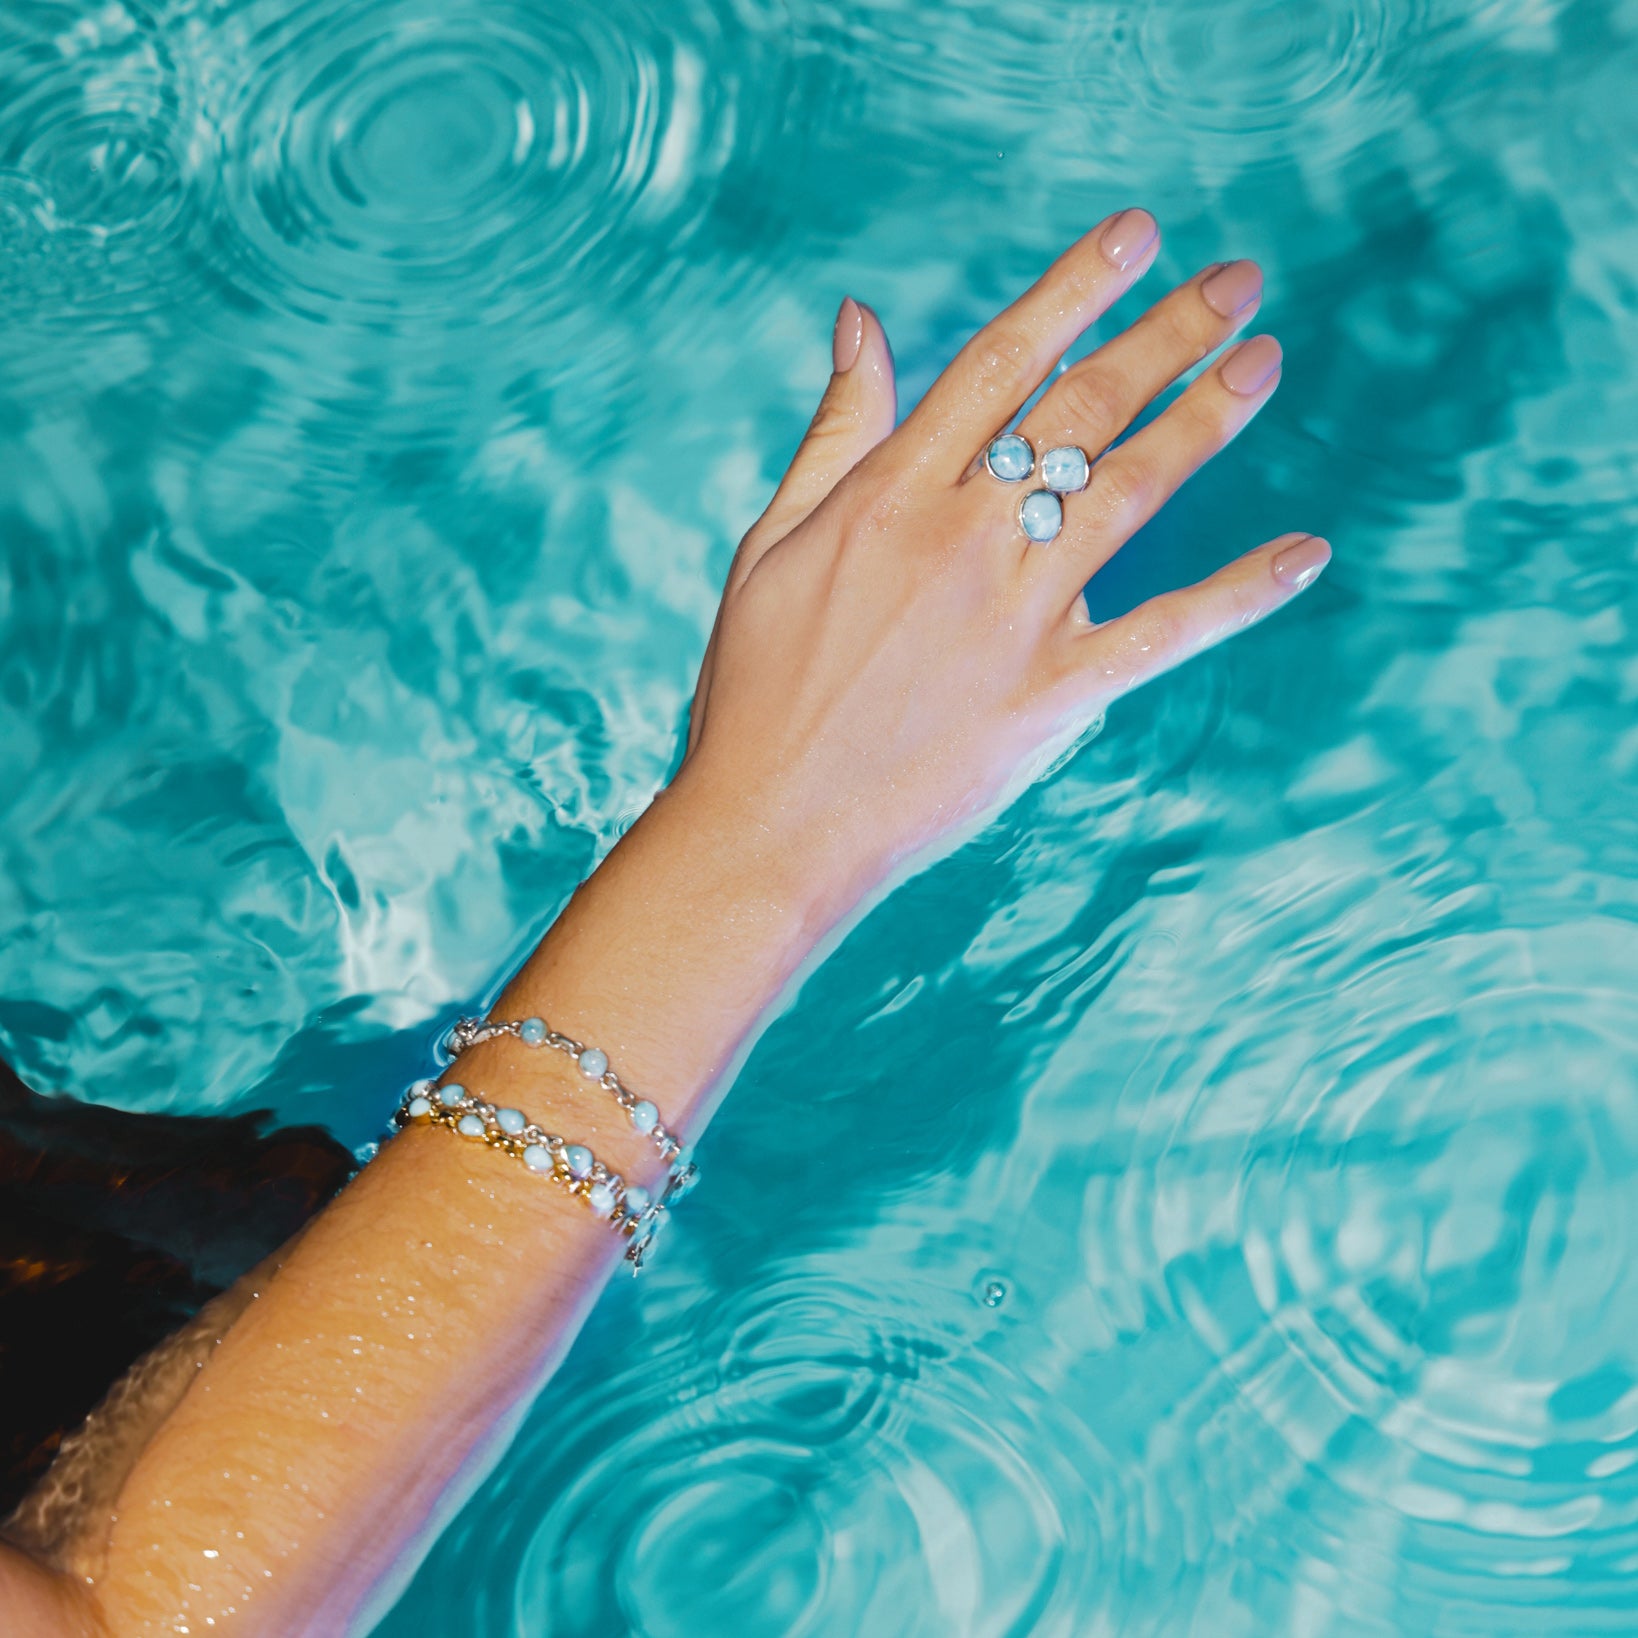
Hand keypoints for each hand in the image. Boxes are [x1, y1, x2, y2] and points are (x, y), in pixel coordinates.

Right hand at [676, 209, 1328, 905]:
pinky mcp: (1051, 697)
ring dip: (1206, 423)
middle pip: (1085, 410)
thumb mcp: (769, 542)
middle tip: (1238, 281)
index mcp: (892, 493)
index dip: (1077, 288)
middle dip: (1170, 336)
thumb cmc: (756, 685)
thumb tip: (861, 319)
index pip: (1002, 361)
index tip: (1137, 234)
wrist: (771, 822)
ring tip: (1264, 365)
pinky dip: (1239, 594)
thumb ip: (834, 431)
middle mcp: (964, 539)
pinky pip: (1164, 634)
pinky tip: (1305, 553)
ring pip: (1131, 495)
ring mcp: (1015, 618)